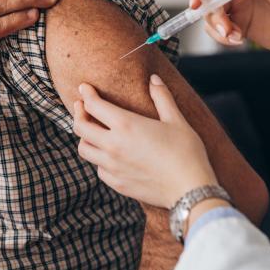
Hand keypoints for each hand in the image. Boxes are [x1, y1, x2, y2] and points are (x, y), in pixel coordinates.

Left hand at [73, 75, 217, 209]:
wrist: (190, 191)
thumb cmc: (186, 153)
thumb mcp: (176, 120)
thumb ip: (162, 97)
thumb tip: (154, 78)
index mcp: (125, 125)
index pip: (94, 105)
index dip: (86, 94)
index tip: (84, 87)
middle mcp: (113, 145)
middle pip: (81, 127)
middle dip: (78, 112)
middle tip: (81, 105)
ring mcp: (112, 167)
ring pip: (84, 149)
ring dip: (84, 137)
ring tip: (91, 130)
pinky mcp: (117, 184)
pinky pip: (98, 168)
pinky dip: (98, 158)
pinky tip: (108, 154)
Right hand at [191, 0, 269, 63]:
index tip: (195, 4)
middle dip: (212, 14)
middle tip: (225, 29)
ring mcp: (237, 6)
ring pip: (210, 14)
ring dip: (217, 28)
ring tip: (235, 38)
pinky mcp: (237, 23)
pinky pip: (217, 29)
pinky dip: (222, 37)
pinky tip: (239, 41)